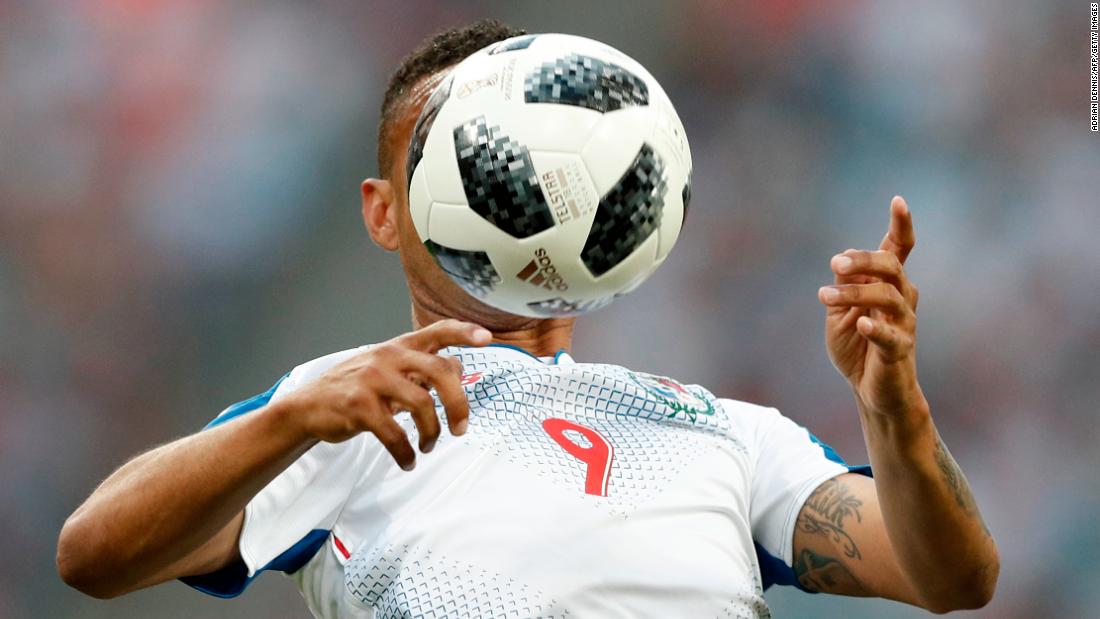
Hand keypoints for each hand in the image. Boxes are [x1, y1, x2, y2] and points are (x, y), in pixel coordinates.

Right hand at [281, 319, 491, 469]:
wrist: (308, 407)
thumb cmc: (356, 388)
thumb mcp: (389, 370)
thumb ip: (422, 367)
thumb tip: (460, 367)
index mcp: (399, 347)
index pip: (437, 331)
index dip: (463, 332)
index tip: (487, 338)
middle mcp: (388, 357)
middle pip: (441, 372)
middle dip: (459, 404)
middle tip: (461, 429)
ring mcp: (373, 380)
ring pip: (422, 405)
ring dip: (432, 433)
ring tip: (427, 447)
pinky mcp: (359, 406)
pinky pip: (395, 434)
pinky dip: (406, 453)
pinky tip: (408, 461)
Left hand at [818, 196, 925, 417]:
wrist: (871, 390)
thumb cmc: (856, 347)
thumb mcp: (839, 312)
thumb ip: (842, 287)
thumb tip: (840, 262)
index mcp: (887, 285)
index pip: (899, 250)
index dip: (901, 225)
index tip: (898, 201)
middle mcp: (902, 298)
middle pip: (891, 266)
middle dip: (863, 260)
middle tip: (835, 265)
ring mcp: (903, 324)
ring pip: (887, 296)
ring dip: (853, 293)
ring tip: (824, 296)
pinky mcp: (899, 350)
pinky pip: (890, 336)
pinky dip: (875, 328)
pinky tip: (861, 323)